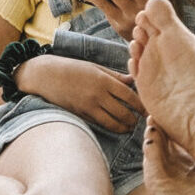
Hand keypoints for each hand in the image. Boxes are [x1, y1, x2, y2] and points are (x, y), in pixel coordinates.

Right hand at [17, 55, 143, 132]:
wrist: (46, 76)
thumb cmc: (72, 68)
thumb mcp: (95, 67)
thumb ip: (115, 76)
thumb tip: (133, 80)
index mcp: (104, 80)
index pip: (129, 95)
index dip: (141, 104)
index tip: (148, 108)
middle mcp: (97, 95)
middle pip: (124, 112)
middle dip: (135, 119)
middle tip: (142, 120)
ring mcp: (88, 106)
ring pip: (113, 123)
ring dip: (124, 127)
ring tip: (130, 127)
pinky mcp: (81, 115)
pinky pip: (100, 124)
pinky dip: (111, 127)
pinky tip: (117, 127)